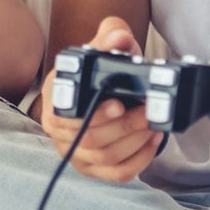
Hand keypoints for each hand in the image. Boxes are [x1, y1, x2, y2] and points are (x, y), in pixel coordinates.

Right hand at [37, 16, 163, 182]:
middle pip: (89, 139)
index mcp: (55, 96)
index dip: (94, 114)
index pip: (64, 115)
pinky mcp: (92, 167)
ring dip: (135, 142)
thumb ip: (111, 35)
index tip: (120, 104)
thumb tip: (120, 37)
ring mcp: (74, 150)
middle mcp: (59, 127)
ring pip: (104, 158)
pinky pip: (116, 174)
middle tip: (149, 112)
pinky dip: (139, 160)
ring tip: (154, 125)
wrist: (104, 88)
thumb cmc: (102, 69)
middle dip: (125, 127)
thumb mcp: (105, 46)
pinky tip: (153, 141)